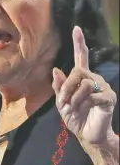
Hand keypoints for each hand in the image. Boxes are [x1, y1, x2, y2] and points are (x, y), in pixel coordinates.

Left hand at [52, 26, 116, 145]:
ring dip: (74, 97)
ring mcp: (102, 87)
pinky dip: (83, 103)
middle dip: (67, 86)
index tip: (76, 29)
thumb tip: (56, 70)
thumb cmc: (75, 117)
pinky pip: (93, 94)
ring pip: (84, 83)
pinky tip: (84, 109)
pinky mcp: (108, 97)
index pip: (81, 57)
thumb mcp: (62, 103)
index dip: (79, 43)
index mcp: (82, 78)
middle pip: (78, 71)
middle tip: (63, 101)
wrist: (87, 135)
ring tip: (72, 107)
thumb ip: (59, 87)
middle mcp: (93, 78)